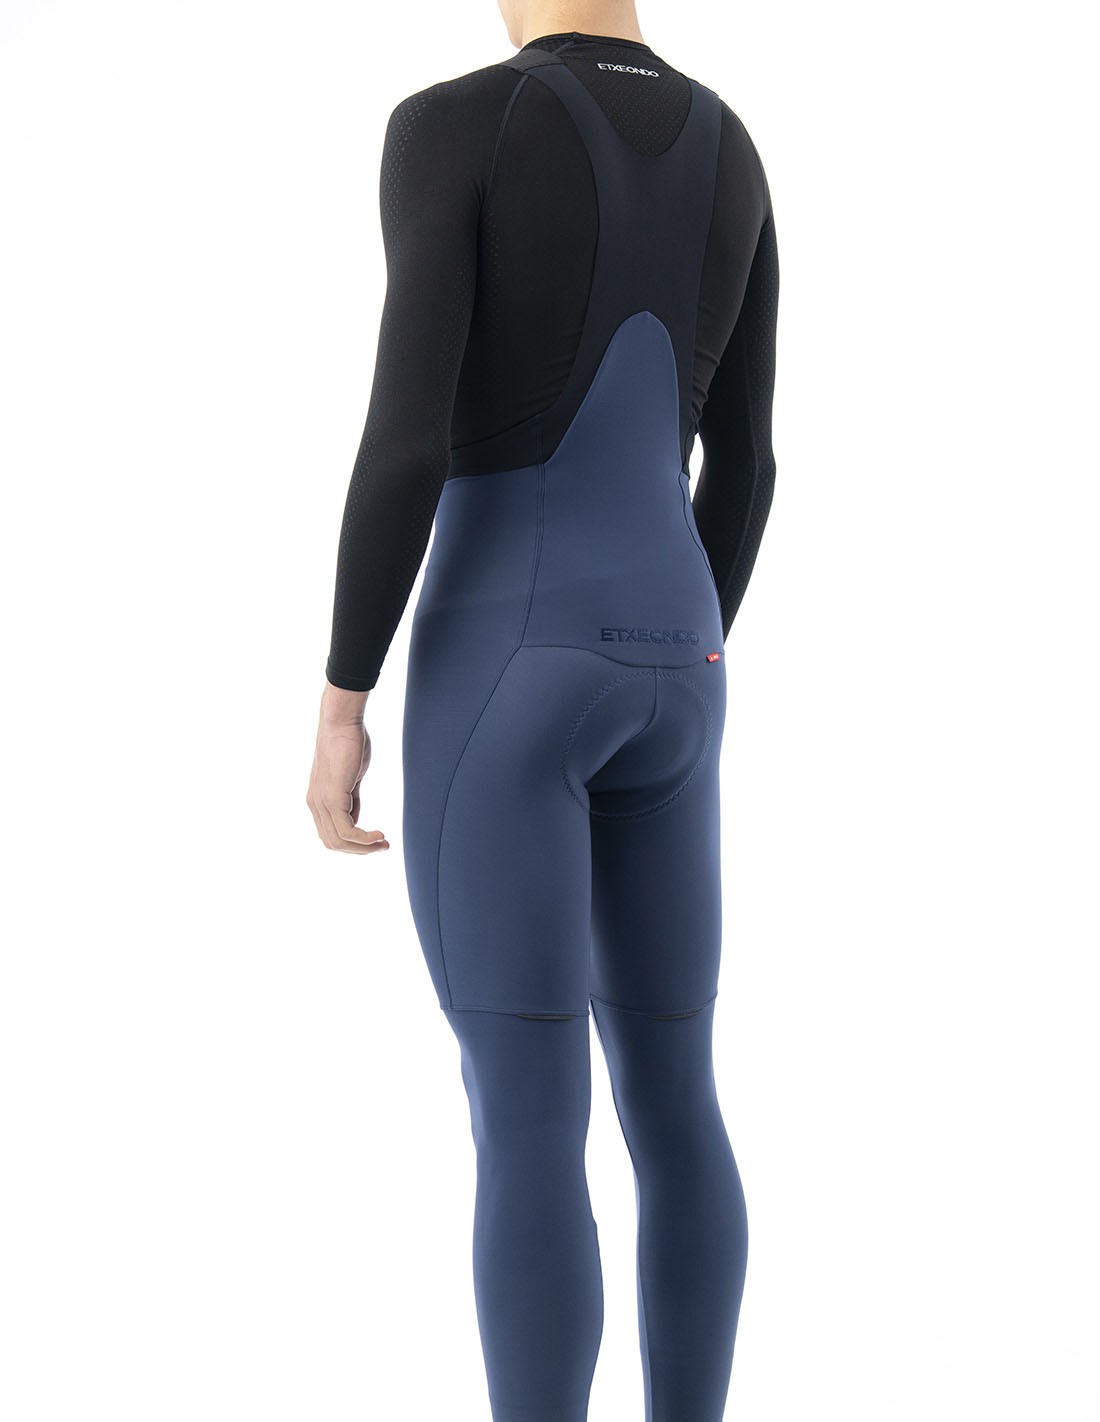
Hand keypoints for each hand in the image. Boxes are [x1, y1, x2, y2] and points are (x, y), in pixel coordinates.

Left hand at [307, 681, 390, 854]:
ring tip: (384, 843)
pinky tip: (379, 835)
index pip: (330, 835)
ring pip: (338, 841)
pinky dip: (364, 839)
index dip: (353, 844)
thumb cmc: (349, 743)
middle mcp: (315, 804)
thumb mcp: (351, 778)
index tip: (376, 840)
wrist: (342, 722)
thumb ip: (352, 800)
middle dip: (360, 850)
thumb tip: (356, 821)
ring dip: (364, 848)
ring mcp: (321, 802)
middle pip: (333, 843)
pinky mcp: (332, 798)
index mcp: (318, 800)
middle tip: (383, 846)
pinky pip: (346, 831)